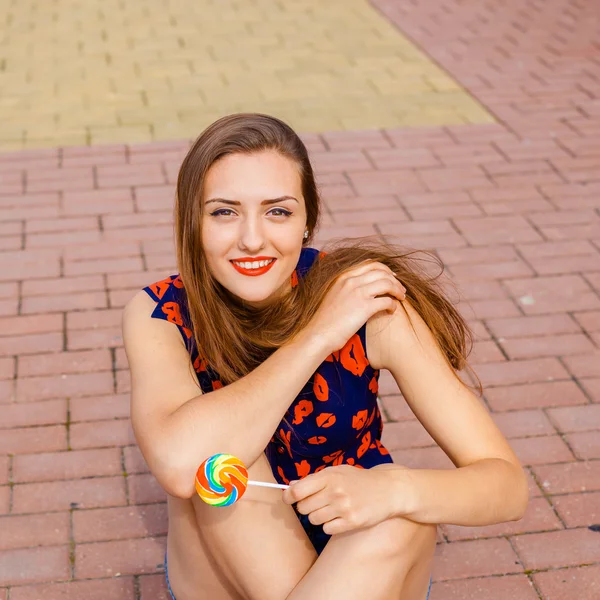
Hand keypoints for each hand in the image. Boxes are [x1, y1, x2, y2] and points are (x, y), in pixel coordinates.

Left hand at [282, 464, 408, 534]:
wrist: (388, 489)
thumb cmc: (359, 480)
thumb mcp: (338, 471)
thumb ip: (314, 479)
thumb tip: (290, 486)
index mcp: (329, 476)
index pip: (297, 491)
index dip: (289, 496)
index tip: (289, 498)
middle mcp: (335, 491)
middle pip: (303, 508)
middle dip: (307, 507)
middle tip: (318, 502)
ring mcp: (344, 507)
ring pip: (314, 519)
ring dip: (318, 516)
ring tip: (332, 508)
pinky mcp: (352, 522)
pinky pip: (327, 529)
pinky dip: (330, 525)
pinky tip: (340, 517)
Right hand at [305, 261, 405, 353]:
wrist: (319, 334)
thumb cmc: (325, 320)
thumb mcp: (333, 295)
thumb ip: (346, 287)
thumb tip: (361, 288)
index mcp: (343, 277)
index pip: (370, 264)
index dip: (384, 269)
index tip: (391, 276)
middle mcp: (351, 281)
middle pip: (382, 272)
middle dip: (394, 279)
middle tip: (400, 288)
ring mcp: (358, 293)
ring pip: (387, 283)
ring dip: (397, 290)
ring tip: (401, 298)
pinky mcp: (365, 307)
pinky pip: (387, 301)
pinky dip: (393, 305)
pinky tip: (392, 311)